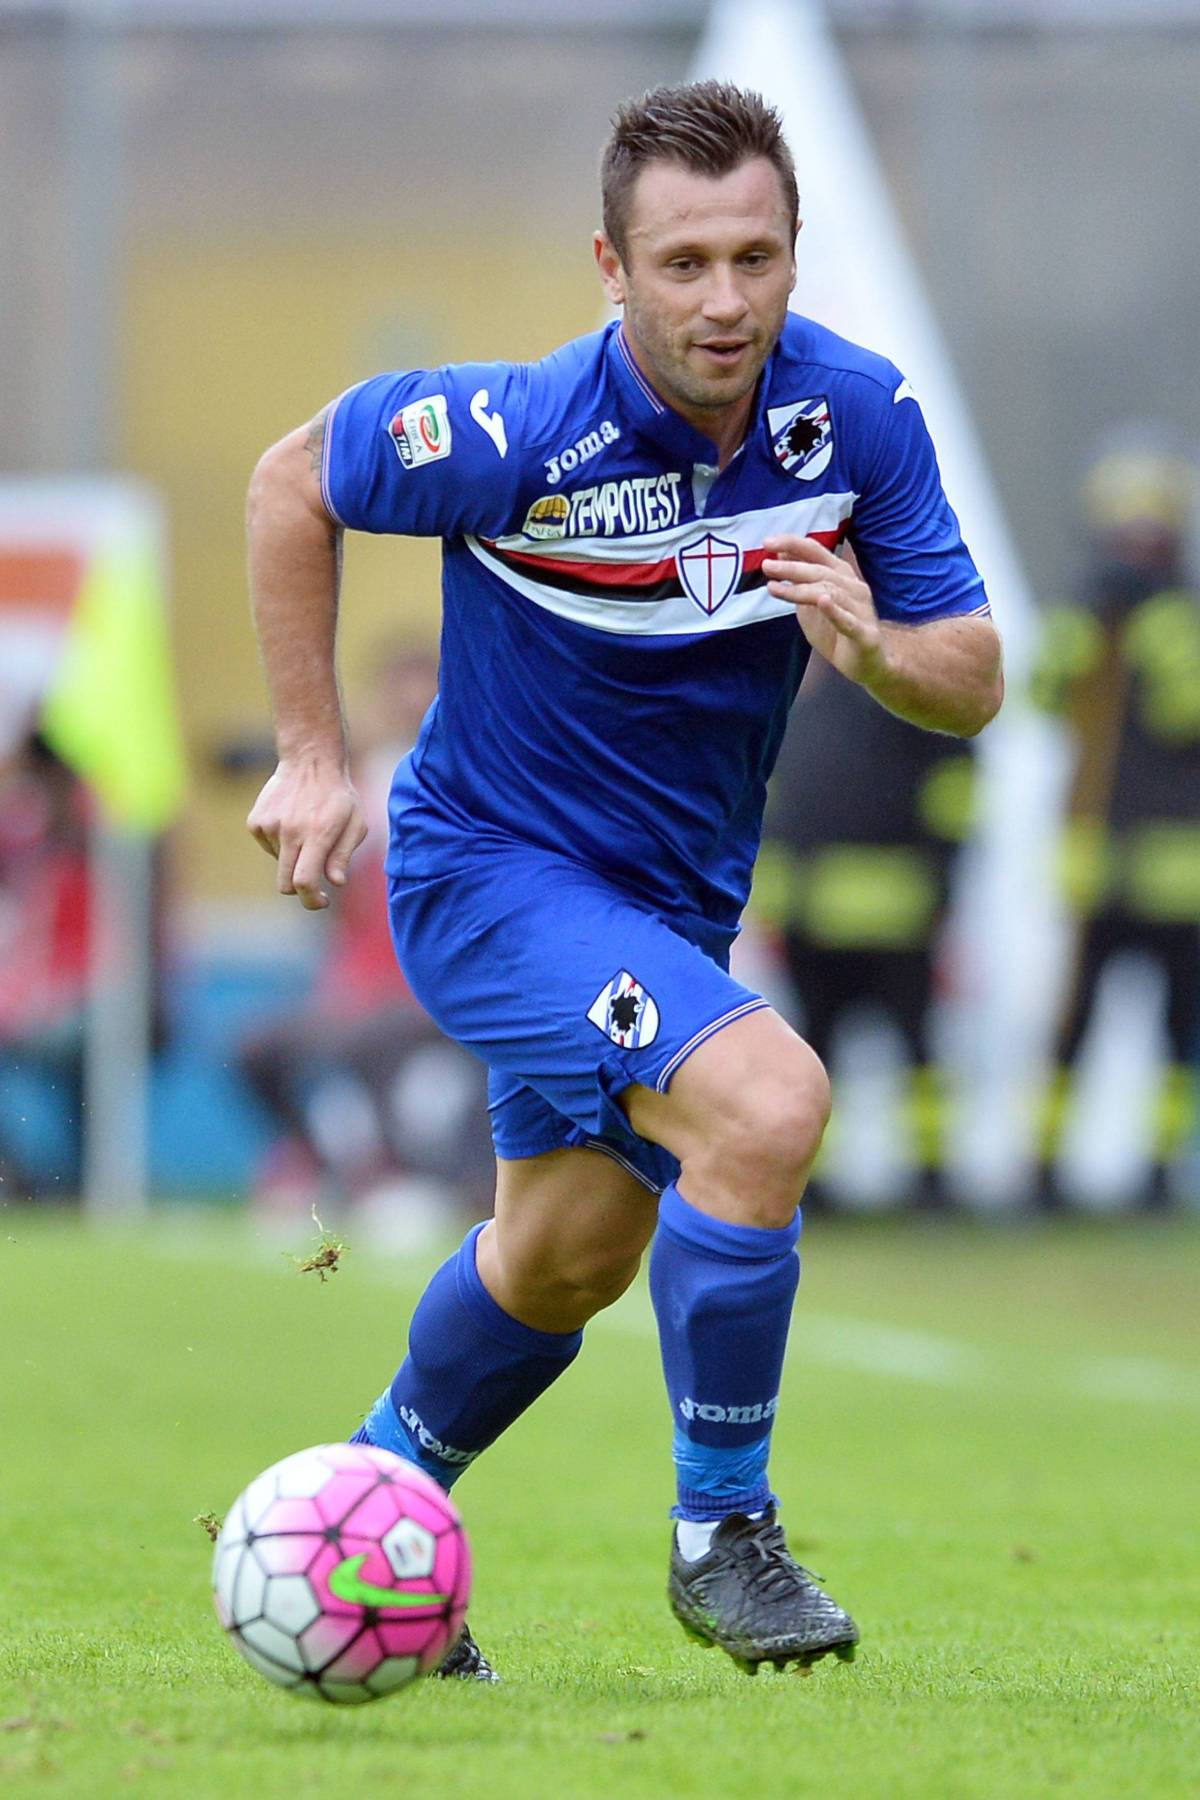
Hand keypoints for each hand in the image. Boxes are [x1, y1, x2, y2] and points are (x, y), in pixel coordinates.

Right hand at [247, 758, 367, 910]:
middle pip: (285, 883)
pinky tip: (291, 823)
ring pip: (279, 863)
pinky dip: (280, 845)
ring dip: (293, 858)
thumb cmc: (338, 796)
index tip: (321, 900)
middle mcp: (290, 831)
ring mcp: (269, 826)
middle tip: (314, 882)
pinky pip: (268, 847)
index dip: (311, 900)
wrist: (310, 761)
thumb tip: (335, 882)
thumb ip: (343, 855)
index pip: (304, 881)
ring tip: (306, 831)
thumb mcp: (356, 824)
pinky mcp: (255, 821)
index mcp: (317, 834)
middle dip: (300, 889)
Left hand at [762, 535, 887, 686]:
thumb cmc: (838, 631)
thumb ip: (800, 580)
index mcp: (841, 576)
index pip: (817, 553)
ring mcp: (861, 610)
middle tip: (767, 566)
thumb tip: (780, 554)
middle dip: (792, 567)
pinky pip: (849, 621)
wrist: (869, 663)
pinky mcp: (865, 635)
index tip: (768, 542)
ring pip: (830, 593)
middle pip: (820, 571)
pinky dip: (835, 611)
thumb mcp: (812, 603)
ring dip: (801, 589)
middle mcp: (854, 588)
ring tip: (775, 587)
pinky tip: (823, 602)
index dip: (794, 544)